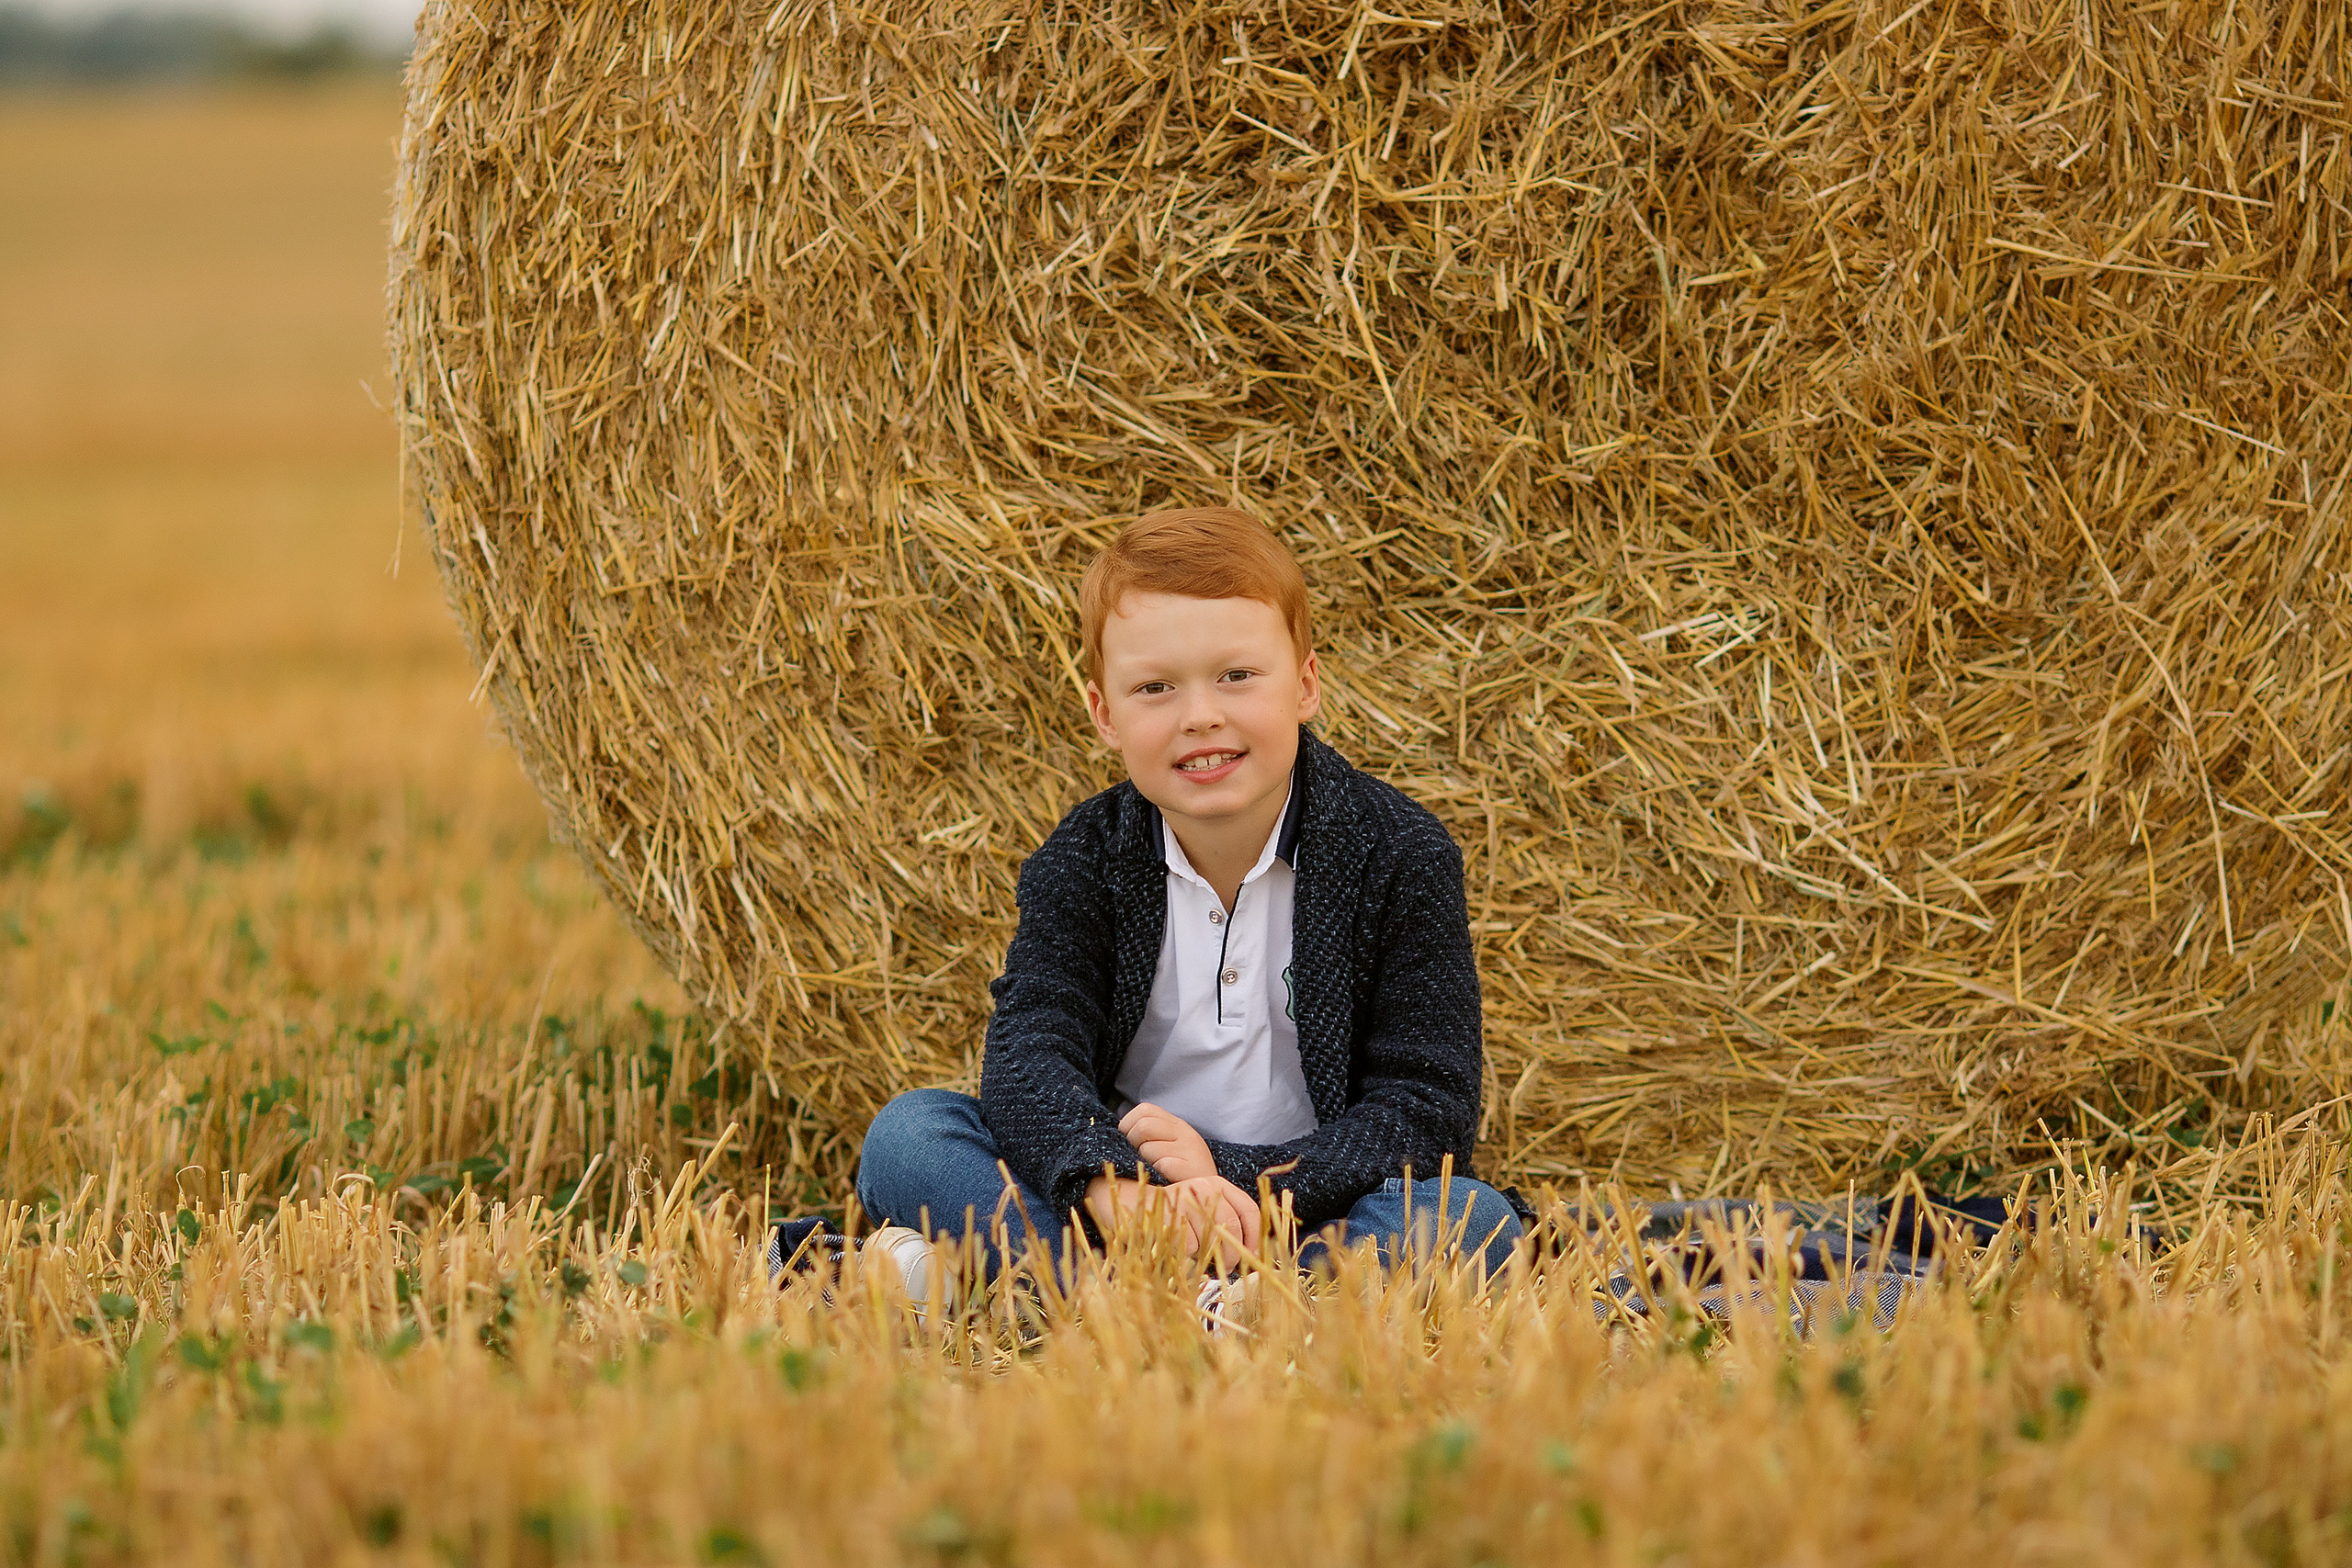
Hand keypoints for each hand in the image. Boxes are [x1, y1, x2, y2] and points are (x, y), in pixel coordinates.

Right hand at [1084, 1172, 1260, 1269]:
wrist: (1122, 1198)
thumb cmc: (1164, 1212)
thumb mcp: (1196, 1212)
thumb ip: (1220, 1223)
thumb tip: (1249, 1255)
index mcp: (1216, 1184)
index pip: (1249, 1212)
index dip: (1254, 1239)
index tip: (1252, 1259)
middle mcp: (1203, 1186)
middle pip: (1232, 1227)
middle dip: (1231, 1255)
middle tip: (1222, 1268)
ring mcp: (1183, 1197)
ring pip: (1211, 1238)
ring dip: (1206, 1257)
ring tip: (1195, 1259)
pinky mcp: (1165, 1211)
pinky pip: (1187, 1243)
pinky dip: (1184, 1255)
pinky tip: (1174, 1250)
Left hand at [1119, 1102, 1216, 1183]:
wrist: (1211, 1197)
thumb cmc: (1181, 1176)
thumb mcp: (1167, 1148)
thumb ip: (1149, 1136)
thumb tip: (1118, 1134)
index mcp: (1176, 1124)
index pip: (1144, 1109)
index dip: (1128, 1125)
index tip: (1130, 1143)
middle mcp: (1185, 1132)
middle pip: (1143, 1126)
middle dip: (1132, 1144)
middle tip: (1139, 1160)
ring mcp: (1191, 1149)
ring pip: (1148, 1148)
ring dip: (1145, 1163)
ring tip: (1155, 1172)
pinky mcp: (1193, 1168)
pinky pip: (1162, 1165)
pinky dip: (1158, 1174)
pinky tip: (1165, 1180)